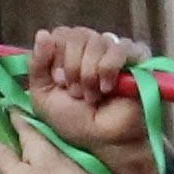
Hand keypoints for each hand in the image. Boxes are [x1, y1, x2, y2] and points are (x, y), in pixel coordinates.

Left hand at [20, 26, 158, 173]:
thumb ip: (36, 65)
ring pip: (98, 40)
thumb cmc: (74, 122)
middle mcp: (91, 48)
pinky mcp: (136, 58)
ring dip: (89, 72)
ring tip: (92, 96)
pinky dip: (109, 68)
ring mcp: (114, 51)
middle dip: (72, 66)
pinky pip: (121, 47)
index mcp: (69, 53)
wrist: (103, 140)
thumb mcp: (43, 96)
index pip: (61, 33)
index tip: (58, 81)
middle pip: (78, 34)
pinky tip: (108, 88)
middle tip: (75, 92)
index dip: (56, 55)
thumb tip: (42, 33)